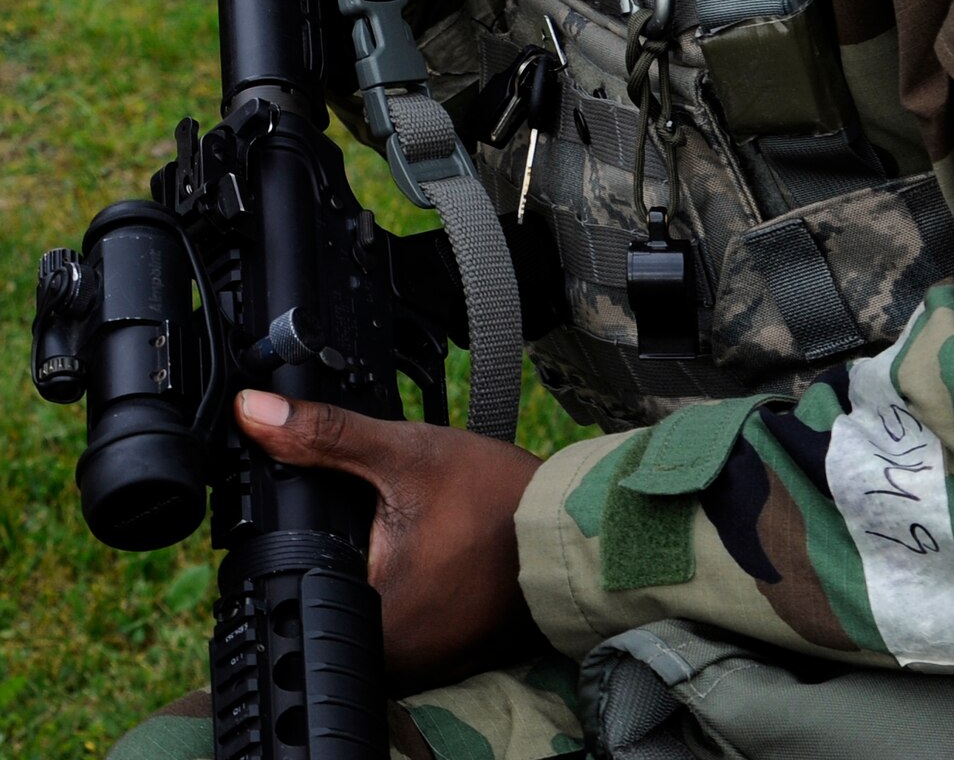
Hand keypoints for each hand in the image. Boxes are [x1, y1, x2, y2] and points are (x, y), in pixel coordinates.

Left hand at [237, 387, 544, 683]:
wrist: (572, 526)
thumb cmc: (498, 497)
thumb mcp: (405, 455)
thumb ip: (325, 436)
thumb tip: (256, 412)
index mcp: (369, 622)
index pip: (295, 587)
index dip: (301, 545)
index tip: (341, 515)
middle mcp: (392, 660)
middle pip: (332, 599)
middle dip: (347, 556)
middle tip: (391, 517)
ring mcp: (425, 665)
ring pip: (369, 612)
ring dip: (378, 574)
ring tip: (414, 534)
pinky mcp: (451, 658)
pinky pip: (407, 623)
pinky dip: (410, 589)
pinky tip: (434, 554)